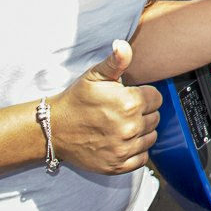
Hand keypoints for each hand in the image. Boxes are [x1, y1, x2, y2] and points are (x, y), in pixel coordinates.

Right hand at [50, 39, 163, 174]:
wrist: (54, 129)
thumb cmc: (76, 101)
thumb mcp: (95, 76)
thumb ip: (116, 61)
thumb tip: (123, 45)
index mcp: (129, 103)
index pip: (157, 99)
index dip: (144, 96)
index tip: (129, 97)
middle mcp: (129, 128)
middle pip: (155, 119)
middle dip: (142, 113)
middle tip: (121, 112)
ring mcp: (124, 149)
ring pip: (150, 138)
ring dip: (140, 132)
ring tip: (121, 126)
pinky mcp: (118, 166)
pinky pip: (142, 158)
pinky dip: (136, 151)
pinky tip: (121, 142)